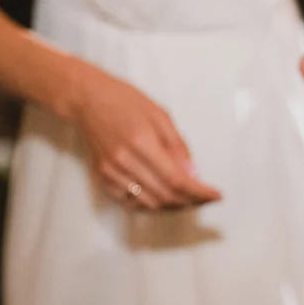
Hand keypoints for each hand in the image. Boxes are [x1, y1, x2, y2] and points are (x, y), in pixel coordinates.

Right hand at [69, 63, 220, 209]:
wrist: (86, 98)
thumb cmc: (125, 101)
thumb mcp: (161, 115)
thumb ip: (178, 147)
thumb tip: (194, 175)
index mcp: (141, 143)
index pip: (177, 181)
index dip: (200, 193)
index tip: (217, 196)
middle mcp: (124, 161)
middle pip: (165, 196)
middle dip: (191, 201)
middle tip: (206, 198)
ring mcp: (110, 172)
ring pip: (150, 204)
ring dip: (174, 206)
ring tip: (189, 198)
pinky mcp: (102, 177)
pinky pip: (131, 203)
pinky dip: (152, 205)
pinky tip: (164, 197)